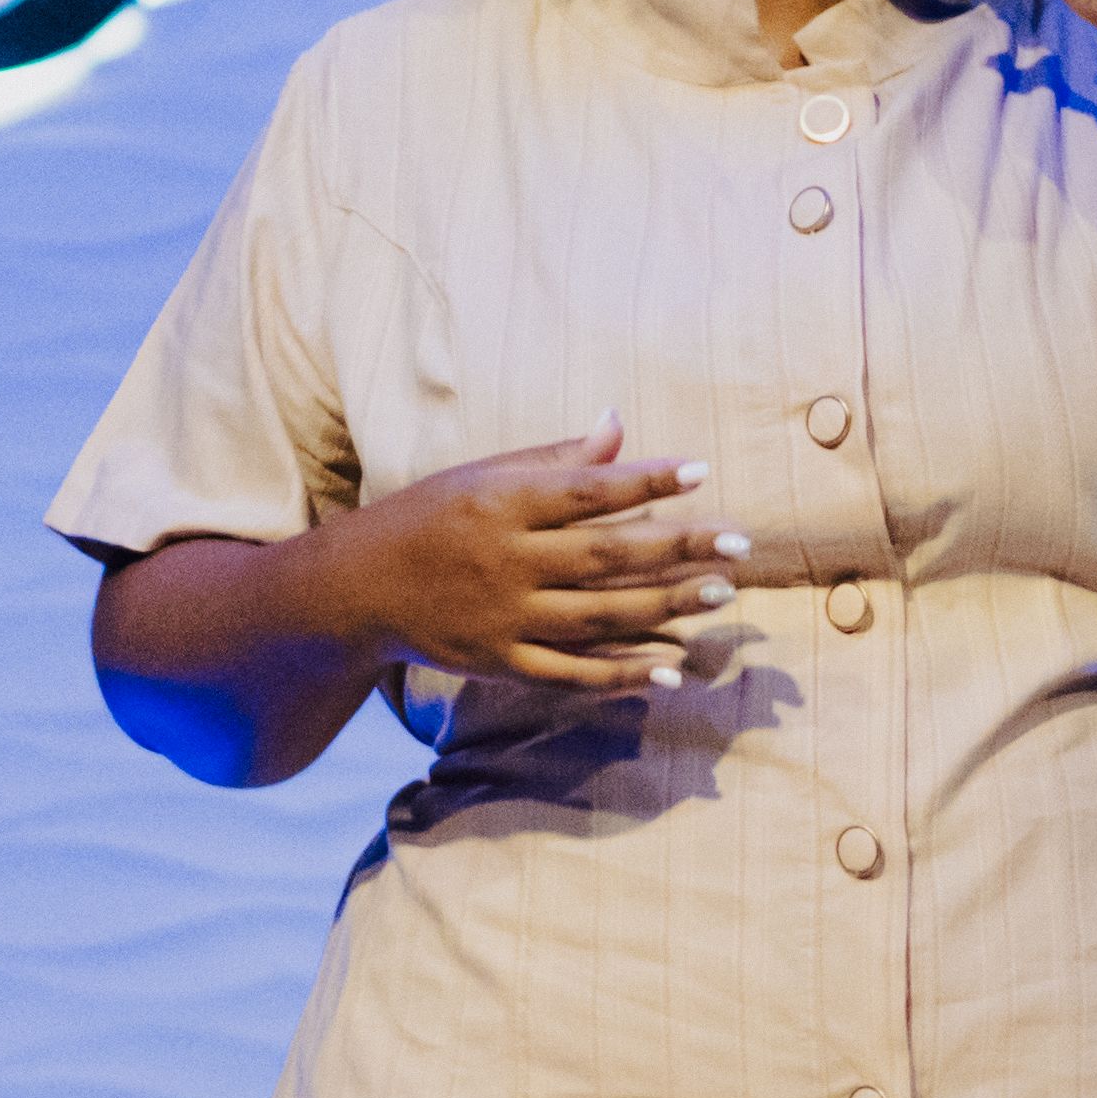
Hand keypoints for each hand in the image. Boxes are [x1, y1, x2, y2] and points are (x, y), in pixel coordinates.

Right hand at [300, 410, 748, 691]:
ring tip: (721, 595)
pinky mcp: (500, 663)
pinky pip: (570, 673)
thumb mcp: (483, 475)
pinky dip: (622, 673)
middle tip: (740, 545)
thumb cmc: (430, 517)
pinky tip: (673, 667)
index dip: (646, 482)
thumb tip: (619, 424)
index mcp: (500, 502)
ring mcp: (503, 618)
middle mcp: (505, 561)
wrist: (356, 588)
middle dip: (677, 549)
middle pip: (606, 556)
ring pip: (598, 617)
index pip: (586, 491)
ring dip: (665, 608)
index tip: (701, 471)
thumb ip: (555, 458)